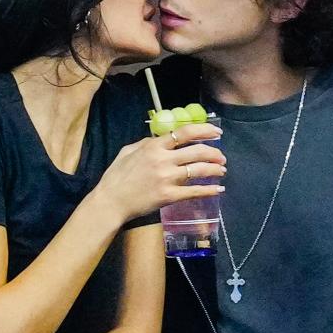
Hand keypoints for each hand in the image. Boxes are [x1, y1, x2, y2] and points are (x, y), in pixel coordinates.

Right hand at [91, 122, 225, 223]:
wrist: (111, 201)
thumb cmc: (116, 176)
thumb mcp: (128, 151)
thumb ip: (146, 143)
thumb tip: (162, 139)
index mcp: (154, 147)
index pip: (185, 133)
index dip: (204, 130)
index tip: (217, 132)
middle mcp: (163, 160)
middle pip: (197, 151)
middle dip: (214, 153)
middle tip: (221, 157)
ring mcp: (167, 178)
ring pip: (199, 170)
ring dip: (215, 169)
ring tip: (222, 170)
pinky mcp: (169, 196)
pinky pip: (194, 191)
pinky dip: (209, 190)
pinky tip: (218, 189)